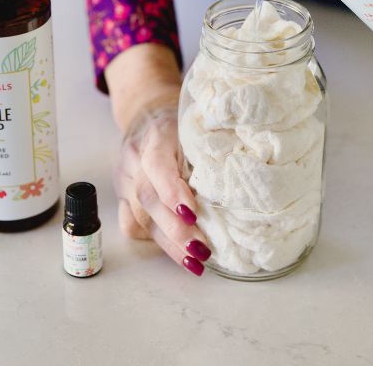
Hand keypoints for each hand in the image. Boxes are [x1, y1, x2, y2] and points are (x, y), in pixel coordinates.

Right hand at [106, 43, 208, 275]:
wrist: (146, 110)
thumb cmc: (182, 121)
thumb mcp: (197, 125)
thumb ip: (211, 149)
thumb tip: (250, 185)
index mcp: (156, 134)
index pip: (157, 165)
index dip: (172, 191)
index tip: (193, 214)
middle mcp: (134, 157)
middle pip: (146, 197)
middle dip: (174, 229)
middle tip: (201, 250)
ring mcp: (125, 177)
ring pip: (138, 215)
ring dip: (168, 243)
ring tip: (194, 262)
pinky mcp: (122, 194)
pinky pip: (130, 223)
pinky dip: (153, 241)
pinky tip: (175, 253)